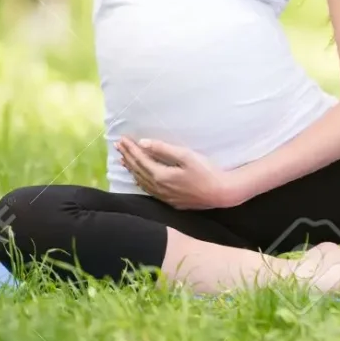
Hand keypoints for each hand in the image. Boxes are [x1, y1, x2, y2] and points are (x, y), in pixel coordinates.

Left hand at [116, 136, 237, 209]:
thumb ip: (163, 149)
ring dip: (132, 169)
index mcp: (160, 175)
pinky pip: (148, 190)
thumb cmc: (206, 172)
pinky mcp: (169, 201)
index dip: (131, 149)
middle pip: (138, 170)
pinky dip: (140, 181)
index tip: (122, 139)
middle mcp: (158, 188)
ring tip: (123, 160)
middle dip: (128, 157)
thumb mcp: (186, 156)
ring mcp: (163, 196)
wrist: (220, 193)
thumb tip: (143, 143)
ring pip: (141, 181)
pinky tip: (138, 180)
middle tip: (118, 146)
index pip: (140, 160)